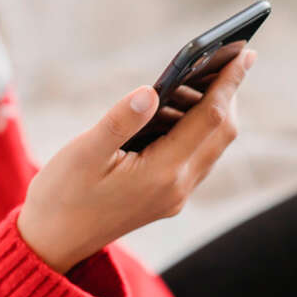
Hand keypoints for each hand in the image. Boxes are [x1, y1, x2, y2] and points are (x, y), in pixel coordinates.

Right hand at [17, 49, 256, 272]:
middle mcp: (177, 188)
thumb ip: (120, 121)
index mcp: (162, 173)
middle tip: (233, 57)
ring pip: (212, 147)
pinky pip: (197, 158)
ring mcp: (174, 196)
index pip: (210, 119)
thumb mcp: (83, 153)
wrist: (51, 244)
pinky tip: (183, 109)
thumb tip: (151, 91)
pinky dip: (200, 129)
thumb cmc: (61, 196)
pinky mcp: (166, 199)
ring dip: (217, 112)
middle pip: (222, 133)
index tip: (245, 52)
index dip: (229, 83)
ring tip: (206, 76)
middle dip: (231, 94)